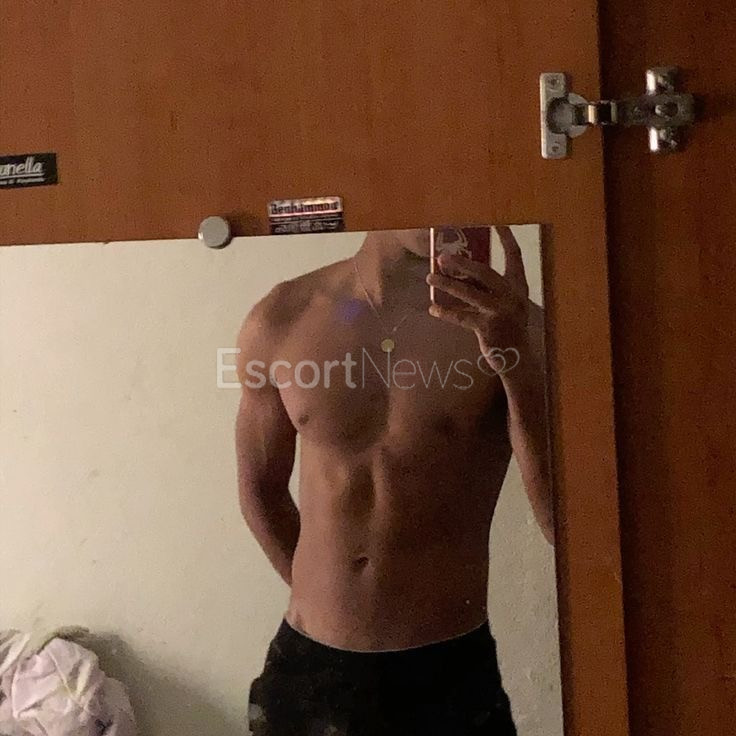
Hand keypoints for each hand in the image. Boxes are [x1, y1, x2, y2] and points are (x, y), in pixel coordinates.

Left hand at [426, 226, 529, 375]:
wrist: (517, 358)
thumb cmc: (507, 328)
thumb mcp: (504, 304)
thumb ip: (488, 289)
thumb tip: (458, 273)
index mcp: (518, 287)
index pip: (515, 256)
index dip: (506, 239)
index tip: (498, 223)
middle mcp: (512, 296)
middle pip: (484, 272)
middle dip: (461, 262)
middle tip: (441, 257)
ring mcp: (500, 312)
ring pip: (469, 293)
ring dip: (447, 284)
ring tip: (430, 278)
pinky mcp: (488, 328)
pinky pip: (462, 316)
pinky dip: (445, 312)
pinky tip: (433, 309)